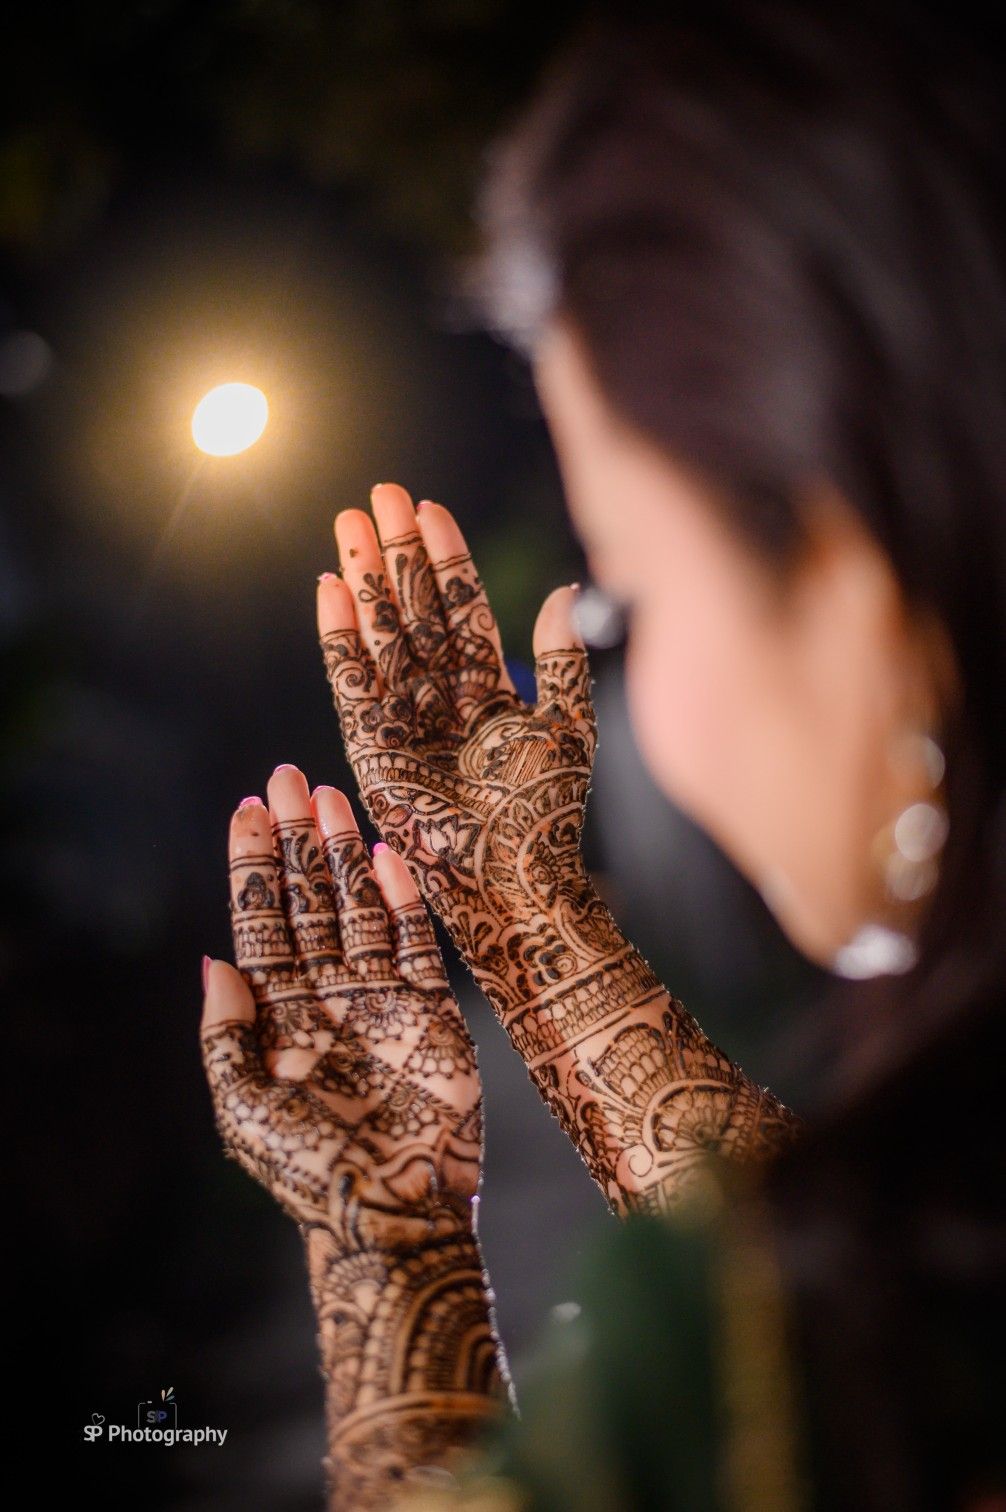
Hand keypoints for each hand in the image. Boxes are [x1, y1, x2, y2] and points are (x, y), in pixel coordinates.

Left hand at [200, 765, 483, 1250]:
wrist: (397, 1212)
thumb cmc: (313, 1170)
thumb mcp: (245, 1109)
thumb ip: (227, 1035)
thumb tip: (212, 960)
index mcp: (279, 1017)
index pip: (262, 924)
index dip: (255, 867)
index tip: (247, 810)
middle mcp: (329, 995)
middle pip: (309, 901)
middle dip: (297, 841)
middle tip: (288, 778)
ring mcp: (382, 998)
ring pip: (359, 908)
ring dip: (344, 853)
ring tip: (332, 797)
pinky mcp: (433, 1009)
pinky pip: (417, 941)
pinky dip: (403, 898)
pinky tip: (385, 854)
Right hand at [316, 483, 613, 1022]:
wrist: (513, 879)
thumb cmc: (546, 813)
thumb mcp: (567, 727)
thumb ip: (562, 660)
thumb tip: (564, 590)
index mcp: (488, 689)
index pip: (461, 608)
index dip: (446, 559)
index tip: (431, 508)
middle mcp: (440, 697)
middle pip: (414, 609)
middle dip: (397, 553)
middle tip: (381, 493)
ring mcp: (403, 720)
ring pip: (380, 633)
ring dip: (364, 579)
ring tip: (349, 522)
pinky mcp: (371, 747)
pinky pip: (350, 681)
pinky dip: (339, 637)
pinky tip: (330, 589)